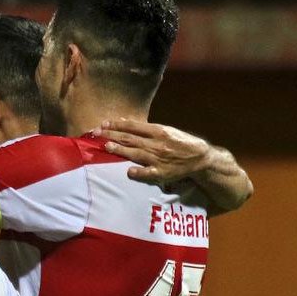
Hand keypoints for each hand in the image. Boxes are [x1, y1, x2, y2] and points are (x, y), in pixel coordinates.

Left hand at [94, 119, 211, 183]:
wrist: (200, 158)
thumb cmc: (180, 142)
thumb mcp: (165, 130)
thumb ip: (145, 128)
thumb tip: (124, 122)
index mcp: (158, 131)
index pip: (133, 126)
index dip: (117, 124)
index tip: (103, 123)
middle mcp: (157, 144)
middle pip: (130, 138)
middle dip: (112, 135)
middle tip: (96, 133)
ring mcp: (159, 159)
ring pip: (136, 153)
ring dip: (120, 150)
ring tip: (106, 146)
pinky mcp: (162, 173)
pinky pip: (148, 173)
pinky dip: (139, 172)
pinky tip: (128, 171)